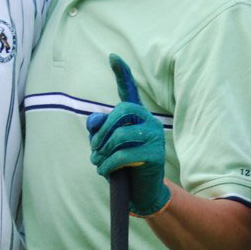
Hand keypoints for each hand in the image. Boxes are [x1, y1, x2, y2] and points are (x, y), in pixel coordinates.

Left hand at [84, 55, 168, 215]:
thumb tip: (95, 121)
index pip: (128, 92)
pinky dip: (108, 165)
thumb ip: (98, 130)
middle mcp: (149, 122)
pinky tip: (105, 171)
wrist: (142, 192)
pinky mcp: (156, 156)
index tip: (113, 57)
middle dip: (103, 130)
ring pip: (120, 136)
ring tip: (98, 162)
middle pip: (121, 112)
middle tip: (95, 147)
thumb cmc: (123, 166)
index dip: (121, 74)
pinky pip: (124, 156)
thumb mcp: (105, 146)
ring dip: (102, 152)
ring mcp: (155, 138)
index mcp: (136, 117)